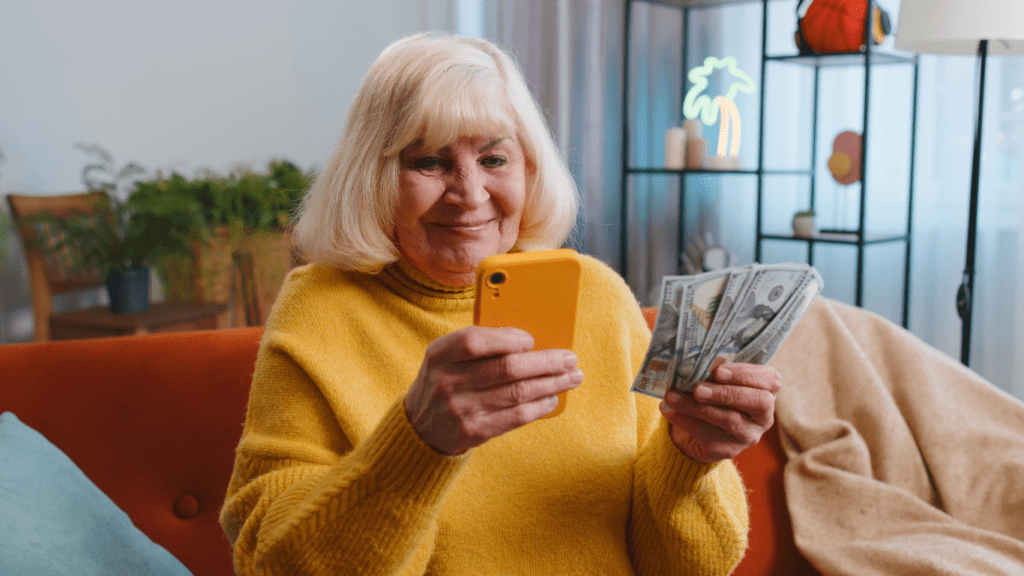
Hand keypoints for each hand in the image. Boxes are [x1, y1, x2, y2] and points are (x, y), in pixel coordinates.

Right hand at [404, 325, 583, 455]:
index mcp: (439, 354)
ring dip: (551, 384)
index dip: (507, 338)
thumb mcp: (446, 357)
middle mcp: (447, 382)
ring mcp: (460, 409)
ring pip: (517, 393)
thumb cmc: (445, 381)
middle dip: (545, 362)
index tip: (532, 339)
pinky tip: (552, 399)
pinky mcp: (474, 432)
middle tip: (570, 358)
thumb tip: (530, 342)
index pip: (474, 341)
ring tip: (571, 377)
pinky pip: (515, 417)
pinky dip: (539, 407)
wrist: (420, 428)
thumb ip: (479, 345)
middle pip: (506, 368)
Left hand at [659, 362, 779, 462]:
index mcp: (766, 391)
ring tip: (672, 396)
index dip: (746, 374)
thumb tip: (702, 359)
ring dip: (698, 407)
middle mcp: (763, 415)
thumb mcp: (713, 380)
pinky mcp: (729, 450)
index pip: (771, 380)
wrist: (694, 430)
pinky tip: (668, 410)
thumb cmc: (709, 394)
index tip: (718, 371)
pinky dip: (685, 420)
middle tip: (698, 389)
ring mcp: (748, 435)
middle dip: (727, 393)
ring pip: (730, 420)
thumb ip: (714, 371)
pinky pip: (708, 435)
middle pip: (759, 402)